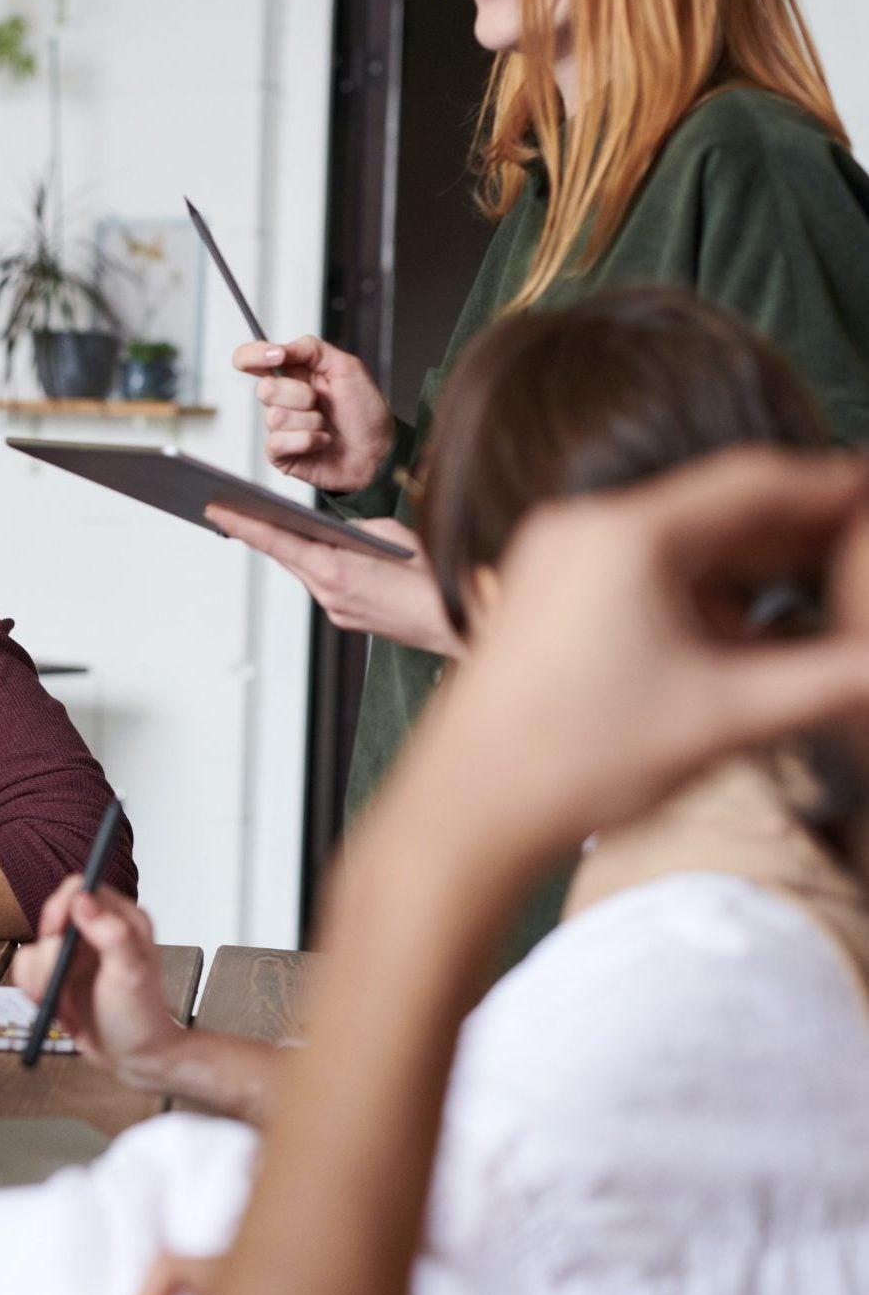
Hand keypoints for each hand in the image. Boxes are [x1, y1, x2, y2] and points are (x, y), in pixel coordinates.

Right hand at [10, 878, 182, 1069]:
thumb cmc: (141, 1018)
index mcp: (122, 920)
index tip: (56, 934)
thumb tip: (82, 898)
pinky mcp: (58, 973)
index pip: (79, 889)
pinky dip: (34, 989)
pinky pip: (26, 968)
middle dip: (49, 955)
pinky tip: (57, 1007)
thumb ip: (110, 933)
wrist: (134, 1058)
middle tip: (59, 979)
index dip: (62, 907)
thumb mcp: (130, 974)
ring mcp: (76, 953)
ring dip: (42, 979)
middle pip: (51, 918)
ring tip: (65, 1003)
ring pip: (34, 947)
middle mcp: (96, 931)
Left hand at [205, 508, 459, 655]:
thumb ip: (355, 529)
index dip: (243, 524)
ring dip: (288, 548)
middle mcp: (328, 594)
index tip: (216, 509)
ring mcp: (337, 610)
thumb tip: (335, 529)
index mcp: (335, 570)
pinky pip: (323, 584)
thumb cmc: (436, 577)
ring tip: (264, 521)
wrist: (463, 623)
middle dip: (259, 530)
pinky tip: (312, 550)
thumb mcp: (392, 536)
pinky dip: (315, 565)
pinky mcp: (349, 618)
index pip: (277, 541)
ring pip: (304, 570)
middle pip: (285, 555)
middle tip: (228, 507)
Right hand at [232, 337, 394, 493]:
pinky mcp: (280, 453)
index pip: (251, 359)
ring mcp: (280, 427)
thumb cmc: (366, 412)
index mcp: (294, 374)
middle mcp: (283, 399)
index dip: (253, 355)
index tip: (276, 357)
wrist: (379, 452)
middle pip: (264, 388)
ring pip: (275, 417)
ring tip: (326, 425)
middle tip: (320, 401)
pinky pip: (278, 442)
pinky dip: (308, 440)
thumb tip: (277, 348)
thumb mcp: (347, 366)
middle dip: (300, 395)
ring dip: (310, 421)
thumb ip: (310, 348)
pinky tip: (321, 441)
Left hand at [390, 447, 868, 868]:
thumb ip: (832, 679)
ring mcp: (553, 562)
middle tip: (860, 551)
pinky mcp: (543, 599)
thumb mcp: (728, 718)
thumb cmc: (576, 762)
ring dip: (750, 571)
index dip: (832, 486)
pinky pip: (639, 574)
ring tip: (824, 600)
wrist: (466, 811)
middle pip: (716, 511)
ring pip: (679, 546)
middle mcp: (579, 530)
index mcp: (624, 536)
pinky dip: (699, 596)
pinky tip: (748, 640)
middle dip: (800, 534)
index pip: (754, 483)